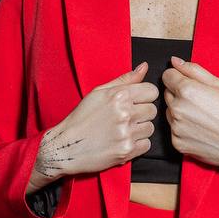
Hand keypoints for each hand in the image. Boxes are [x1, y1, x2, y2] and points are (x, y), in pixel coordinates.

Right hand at [26, 62, 158, 190]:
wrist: (66, 146)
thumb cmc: (81, 118)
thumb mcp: (99, 92)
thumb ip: (125, 79)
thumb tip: (144, 67)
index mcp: (119, 96)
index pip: (152, 91)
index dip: (144, 96)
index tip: (135, 102)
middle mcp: (124, 113)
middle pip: (152, 110)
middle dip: (141, 113)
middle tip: (125, 117)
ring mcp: (126, 133)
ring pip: (150, 128)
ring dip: (140, 130)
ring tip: (122, 130)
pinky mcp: (127, 151)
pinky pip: (146, 145)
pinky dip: (137, 144)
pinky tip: (122, 141)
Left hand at [161, 56, 218, 175]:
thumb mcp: (218, 84)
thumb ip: (193, 70)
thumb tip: (175, 61)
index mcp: (187, 90)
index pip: (167, 75)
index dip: (179, 78)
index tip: (191, 84)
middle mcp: (177, 109)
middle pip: (167, 93)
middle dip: (179, 94)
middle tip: (201, 102)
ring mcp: (176, 127)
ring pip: (169, 112)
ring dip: (180, 111)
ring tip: (202, 116)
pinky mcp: (177, 143)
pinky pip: (173, 129)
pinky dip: (183, 128)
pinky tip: (200, 129)